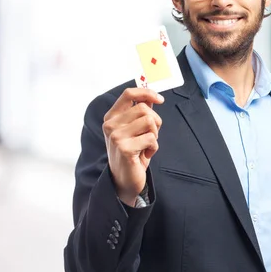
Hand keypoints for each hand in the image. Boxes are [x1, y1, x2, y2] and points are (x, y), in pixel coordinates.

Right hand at [102, 88, 163, 206]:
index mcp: (111, 117)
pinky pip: (151, 138)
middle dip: (155, 121)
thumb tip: (152, 96)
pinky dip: (154, 147)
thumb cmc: (132, 152)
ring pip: (149, 121)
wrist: (125, 179)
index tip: (160, 99)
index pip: (128, 93)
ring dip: (155, 135)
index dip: (147, 92)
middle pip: (144, 108)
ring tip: (146, 145)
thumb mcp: (135, 129)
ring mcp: (115, 136)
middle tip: (151, 135)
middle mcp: (110, 124)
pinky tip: (145, 154)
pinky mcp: (124, 148)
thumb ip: (141, 112)